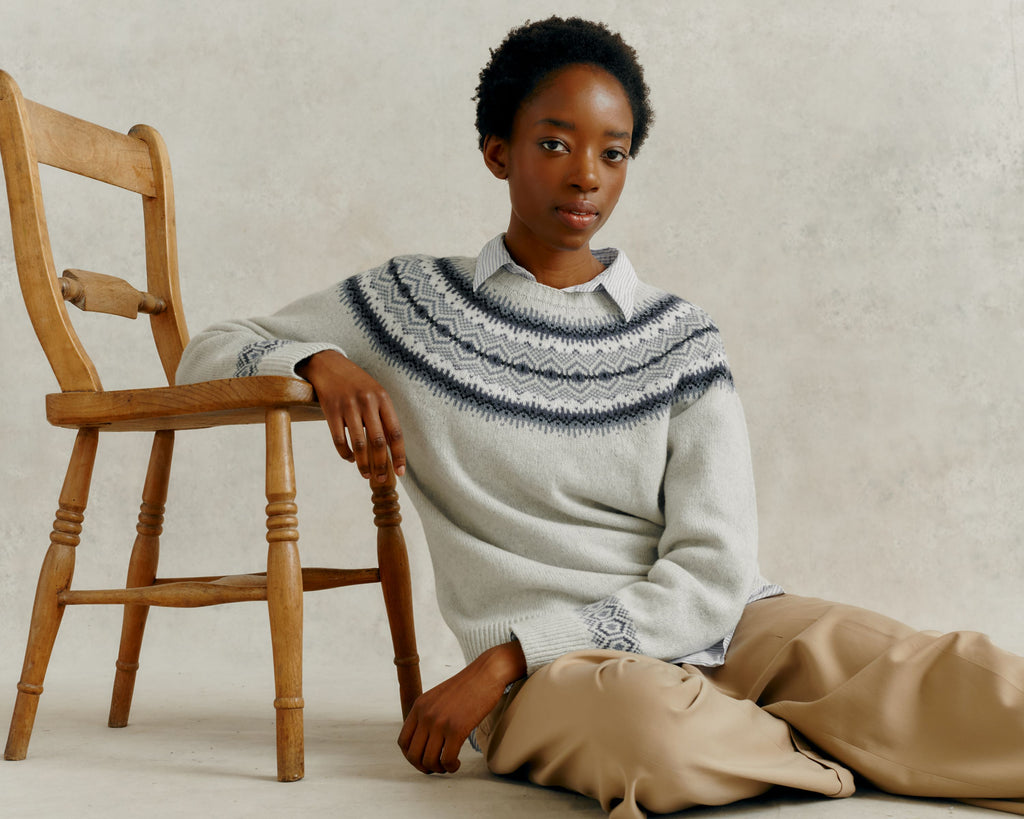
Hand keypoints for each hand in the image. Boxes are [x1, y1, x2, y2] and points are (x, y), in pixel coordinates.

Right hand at [296, 350, 405, 482]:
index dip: (399, 455)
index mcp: (383, 399)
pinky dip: (346, 454)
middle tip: (381, 479)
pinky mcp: (331, 410)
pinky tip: (350, 459)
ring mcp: (348, 406)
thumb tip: (390, 449)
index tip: (401, 472)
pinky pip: (339, 439)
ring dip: (363, 464)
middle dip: (381, 465)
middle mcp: (367, 402)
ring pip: (359, 444)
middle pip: (378, 441)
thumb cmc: (356, 383)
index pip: (395, 432)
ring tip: (366, 474)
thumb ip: (383, 416)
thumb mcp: (375, 393)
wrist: (329, 365)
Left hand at [398, 641, 526, 773]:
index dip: (411, 757)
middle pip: (413, 755)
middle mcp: (426, 714)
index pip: (403, 741)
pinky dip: (451, 767)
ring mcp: (440, 722)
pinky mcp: (457, 729)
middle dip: (423, 767)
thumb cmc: (467, 686)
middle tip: (435, 767)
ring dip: (438, 769)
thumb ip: (428, 713)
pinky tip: (457, 763)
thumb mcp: (439, 696)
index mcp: (419, 706)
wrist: (487, 673)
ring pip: (429, 761)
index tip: (423, 760)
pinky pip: (447, 759)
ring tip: (448, 765)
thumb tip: (425, 739)